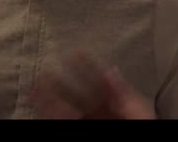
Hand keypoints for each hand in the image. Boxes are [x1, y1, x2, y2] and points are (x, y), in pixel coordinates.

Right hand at [30, 51, 155, 119]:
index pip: (100, 79)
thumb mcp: (139, 109)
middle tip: (48, 65)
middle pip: (78, 91)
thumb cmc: (140, 124)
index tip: (75, 51)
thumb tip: (111, 69)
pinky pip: (60, 116)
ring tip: (37, 81)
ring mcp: (89, 119)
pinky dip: (47, 107)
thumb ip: (125, 91)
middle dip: (62, 78)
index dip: (87, 64)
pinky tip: (38, 99)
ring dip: (50, 92)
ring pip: (65, 104)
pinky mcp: (77, 127)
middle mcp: (101, 111)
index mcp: (118, 103)